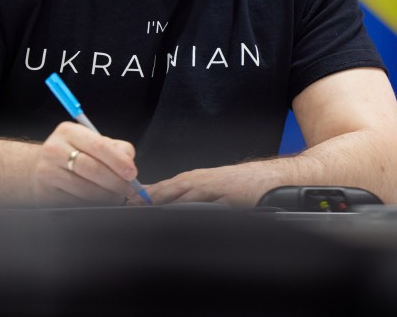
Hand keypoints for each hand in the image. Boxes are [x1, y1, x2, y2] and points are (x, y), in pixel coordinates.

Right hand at [31, 121, 141, 205]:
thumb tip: (129, 161)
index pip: (99, 146)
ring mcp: (47, 172)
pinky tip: (98, 201)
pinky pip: (75, 202)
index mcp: (69, 132)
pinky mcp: (45, 192)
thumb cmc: (72, 154)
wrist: (38, 167)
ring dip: (106, 196)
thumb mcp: (90, 142)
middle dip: (116, 182)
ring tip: (116, 196)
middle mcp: (54, 149)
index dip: (118, 161)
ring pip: (85, 189)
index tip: (132, 173)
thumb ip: (114, 148)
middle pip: (93, 169)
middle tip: (128, 189)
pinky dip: (92, 204)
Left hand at [146, 160, 281, 206]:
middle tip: (134, 207)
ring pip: (186, 195)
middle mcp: (201, 181)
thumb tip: (162, 205)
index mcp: (194, 179)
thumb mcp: (209, 185)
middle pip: (170, 189)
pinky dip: (196, 211)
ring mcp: (215, 189)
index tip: (129, 203)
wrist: (267, 178)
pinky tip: (186, 217)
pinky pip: (211, 206)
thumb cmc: (238, 184)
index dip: (145, 194)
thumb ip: (187, 195)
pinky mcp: (230, 198)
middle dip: (151, 198)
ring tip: (151, 211)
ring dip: (168, 203)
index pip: (163, 186)